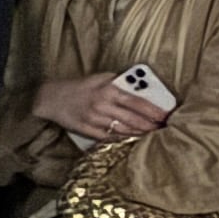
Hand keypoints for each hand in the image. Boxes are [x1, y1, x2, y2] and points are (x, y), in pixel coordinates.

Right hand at [36, 72, 165, 142]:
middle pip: (133, 119)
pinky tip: (134, 140)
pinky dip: (124, 139)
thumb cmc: (78, 86)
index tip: (167, 115)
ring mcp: (95, 119)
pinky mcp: (87, 130)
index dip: (154, 110)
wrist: (51, 98)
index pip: (137, 102)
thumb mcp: (99, 78)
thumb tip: (141, 89)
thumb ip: (119, 83)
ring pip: (124, 129)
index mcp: (107, 89)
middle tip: (165, 128)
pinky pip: (110, 137)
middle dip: (152, 125)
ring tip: (153, 135)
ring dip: (141, 133)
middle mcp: (102, 105)